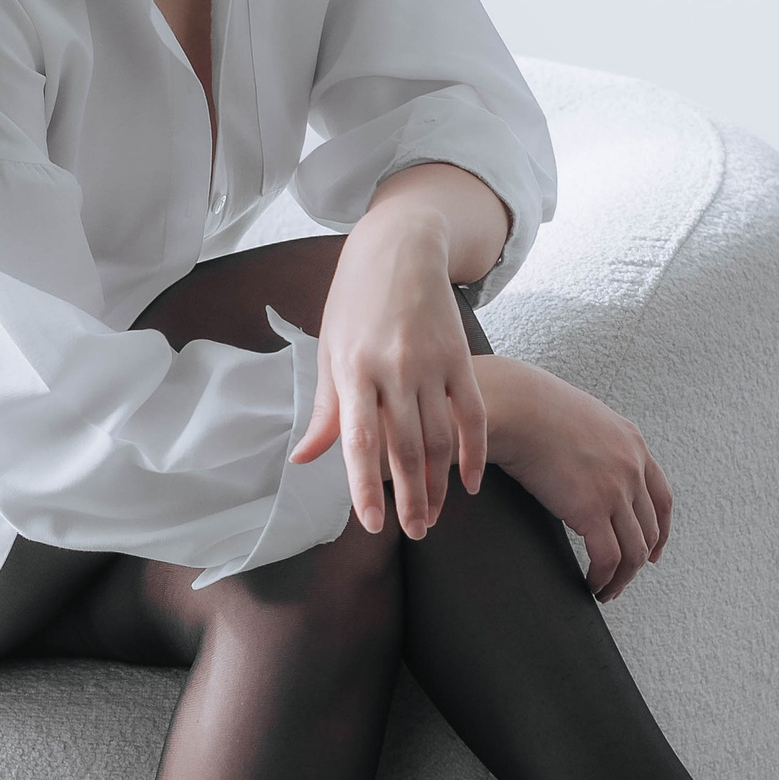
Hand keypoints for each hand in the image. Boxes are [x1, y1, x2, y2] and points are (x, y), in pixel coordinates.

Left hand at [287, 172, 501, 537]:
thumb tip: (304, 459)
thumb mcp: (330, 347)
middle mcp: (393, 369)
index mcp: (353, 369)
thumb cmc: (355, 299)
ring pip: (440, 439)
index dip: (365, 488)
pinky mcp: (461, 357)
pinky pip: (473, 415)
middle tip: (413, 533)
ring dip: (438, 485)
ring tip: (433, 516)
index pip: (359, 442)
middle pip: (405, 449)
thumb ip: (326, 409)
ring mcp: (432, 364)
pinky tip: (470, 482)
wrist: (401, 245)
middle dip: (409, 499)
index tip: (371, 525)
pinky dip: (474, 452)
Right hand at [477, 357, 672, 600]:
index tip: (652, 551)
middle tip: (622, 577)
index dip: (660, 530)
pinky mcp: (592, 510)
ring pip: (634, 551)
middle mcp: (632, 467)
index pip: (661, 497)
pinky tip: (591, 584)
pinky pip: (609, 558)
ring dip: (622, 578)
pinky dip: (604, 578)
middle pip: (649, 529)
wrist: (516, 407)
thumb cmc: (532, 408)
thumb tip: (580, 460)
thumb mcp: (581, 417)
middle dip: (639, 560)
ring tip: (605, 591)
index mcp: (632, 443)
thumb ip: (594, 441)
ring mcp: (616, 490)